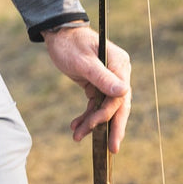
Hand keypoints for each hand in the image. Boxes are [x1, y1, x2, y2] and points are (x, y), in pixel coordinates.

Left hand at [43, 25, 130, 152]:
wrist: (57, 34)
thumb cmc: (70, 44)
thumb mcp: (82, 61)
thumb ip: (102, 77)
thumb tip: (125, 91)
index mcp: (119, 64)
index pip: (119, 94)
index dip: (111, 113)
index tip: (97, 126)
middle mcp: (117, 72)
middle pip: (118, 104)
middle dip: (112, 127)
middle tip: (111, 150)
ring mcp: (108, 79)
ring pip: (105, 107)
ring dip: (92, 123)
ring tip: (77, 135)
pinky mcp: (97, 84)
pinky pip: (95, 104)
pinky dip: (87, 115)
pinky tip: (76, 126)